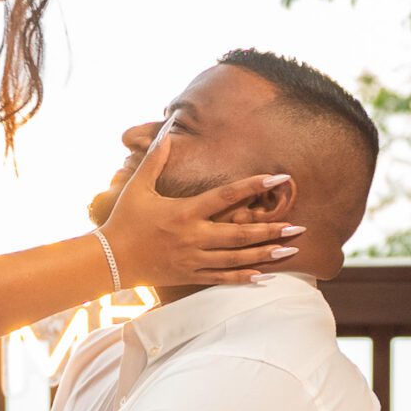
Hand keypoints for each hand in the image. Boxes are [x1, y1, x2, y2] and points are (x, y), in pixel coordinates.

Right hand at [100, 132, 300, 288]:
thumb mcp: (138, 187)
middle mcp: (193, 236)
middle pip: (240, 233)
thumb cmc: (124, 220)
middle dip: (272, 230)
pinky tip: (265, 275)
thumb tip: (166, 132)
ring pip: (237, 258)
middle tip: (300, 226)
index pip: (226, 196)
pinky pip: (222, 277)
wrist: (110, 260)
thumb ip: (155, 160)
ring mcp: (194, 258)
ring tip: (292, 250)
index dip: (253, 185)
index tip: (278, 177)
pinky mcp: (190, 274)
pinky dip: (244, 277)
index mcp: (184, 212)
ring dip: (266, 254)